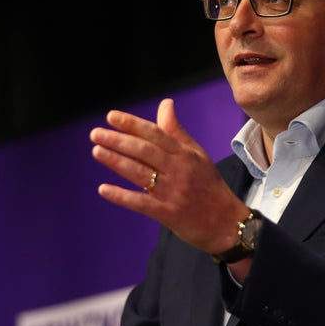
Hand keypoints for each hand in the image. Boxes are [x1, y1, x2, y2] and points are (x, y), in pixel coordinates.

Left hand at [89, 98, 247, 254]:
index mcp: (185, 154)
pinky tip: (104, 189)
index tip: (111, 116)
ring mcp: (173, 192)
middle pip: (145, 151)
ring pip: (141, 173)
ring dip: (117, 162)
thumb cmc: (209, 185)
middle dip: (119, 141)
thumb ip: (176, 131)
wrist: (228, 222)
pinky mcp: (169, 214)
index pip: (156, 134)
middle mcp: (179, 170)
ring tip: (97, 151)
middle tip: (96, 133)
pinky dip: (122, 196)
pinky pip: (142, 203)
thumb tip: (165, 103)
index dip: (133, 124)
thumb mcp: (197, 154)